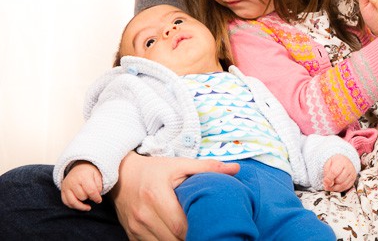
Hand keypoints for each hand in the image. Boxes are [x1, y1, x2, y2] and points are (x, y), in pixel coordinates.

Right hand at [61, 161, 102, 210]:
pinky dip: (73, 206)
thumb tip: (96, 197)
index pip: (91, 191)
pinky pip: (66, 202)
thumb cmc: (89, 172)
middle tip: (92, 195)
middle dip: (88, 198)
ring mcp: (66, 187)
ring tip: (87, 207)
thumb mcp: (97, 174)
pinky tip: (79, 205)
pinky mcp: (62, 191)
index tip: (99, 200)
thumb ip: (99, 185)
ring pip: (73, 202)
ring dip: (81, 205)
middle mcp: (73, 182)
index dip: (96, 198)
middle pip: (82, 197)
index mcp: (83, 177)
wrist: (78, 166)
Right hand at [111, 152, 239, 240]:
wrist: (122, 174)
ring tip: (195, 235)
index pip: (180, 225)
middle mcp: (143, 215)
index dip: (197, 230)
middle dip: (191, 239)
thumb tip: (236, 168)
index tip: (212, 229)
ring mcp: (135, 227)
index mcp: (156, 195)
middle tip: (207, 234)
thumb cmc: (154, 170)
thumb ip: (207, 167)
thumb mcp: (179, 164)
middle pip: (172, 240)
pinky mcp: (131, 235)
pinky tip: (177, 238)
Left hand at [323, 155, 356, 191]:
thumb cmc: (335, 163)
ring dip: (334, 188)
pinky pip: (345, 188)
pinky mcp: (353, 180)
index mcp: (341, 161)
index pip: (334, 172)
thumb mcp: (328, 164)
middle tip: (328, 182)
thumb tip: (328, 184)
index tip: (324, 182)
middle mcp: (349, 167)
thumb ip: (326, 173)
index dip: (328, 179)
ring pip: (342, 185)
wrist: (344, 161)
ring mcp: (352, 174)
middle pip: (339, 180)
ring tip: (330, 185)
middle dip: (332, 183)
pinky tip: (336, 185)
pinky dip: (339, 189)